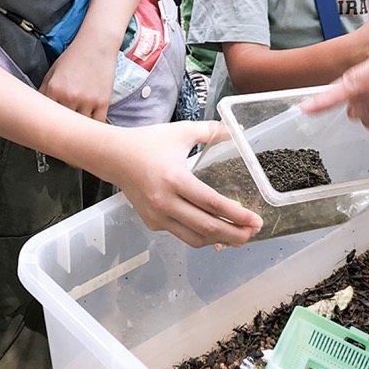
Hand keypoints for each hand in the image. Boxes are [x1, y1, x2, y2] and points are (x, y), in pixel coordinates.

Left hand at [39, 31, 116, 121]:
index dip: (47, 123)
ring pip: (80, 126)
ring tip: (77, 127)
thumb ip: (43, 91)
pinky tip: (90, 124)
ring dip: (78, 127)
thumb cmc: (73, 58)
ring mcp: (87, 101)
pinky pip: (97, 123)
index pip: (46, 116)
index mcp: (53, 90)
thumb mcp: (52, 72)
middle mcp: (69, 97)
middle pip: (63, 124)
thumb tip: (36, 110)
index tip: (48, 128)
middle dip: (62, 128)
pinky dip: (93, 126)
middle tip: (62, 130)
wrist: (96, 46)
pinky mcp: (103, 102)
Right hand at [106, 119, 261, 247]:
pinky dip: (201, 237)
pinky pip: (182, 235)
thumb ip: (210, 131)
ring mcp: (158, 215)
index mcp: (175, 178)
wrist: (113, 157)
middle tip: (254, 232)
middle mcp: (165, 202)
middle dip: (235, 234)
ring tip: (240, 235)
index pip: (212, 203)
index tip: (255, 219)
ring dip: (220, 240)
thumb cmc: (147, 143)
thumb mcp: (180, 131)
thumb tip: (236, 128)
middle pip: (207, 227)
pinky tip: (216, 234)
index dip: (237, 214)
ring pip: (195, 238)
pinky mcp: (153, 222)